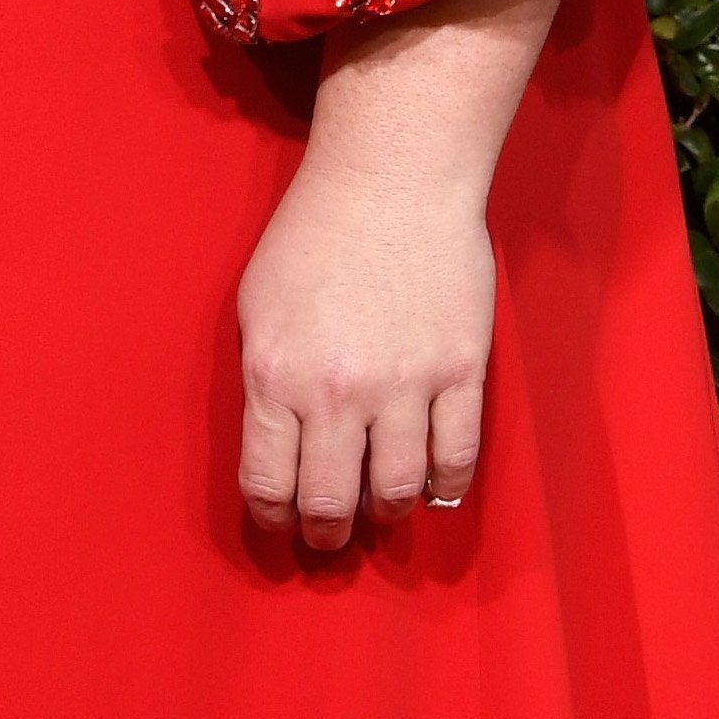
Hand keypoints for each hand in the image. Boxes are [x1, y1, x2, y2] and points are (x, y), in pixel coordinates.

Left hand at [234, 148, 492, 549]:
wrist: (391, 181)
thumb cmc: (314, 234)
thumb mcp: (257, 306)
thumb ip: (265, 381)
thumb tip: (278, 447)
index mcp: (276, 375)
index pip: (269, 482)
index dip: (274, 517)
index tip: (281, 523)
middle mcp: (339, 392)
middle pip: (332, 502)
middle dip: (326, 532)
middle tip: (329, 536)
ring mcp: (406, 386)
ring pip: (397, 491)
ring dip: (384, 514)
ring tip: (378, 513)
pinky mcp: (460, 373)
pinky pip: (456, 459)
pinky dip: (444, 488)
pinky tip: (431, 490)